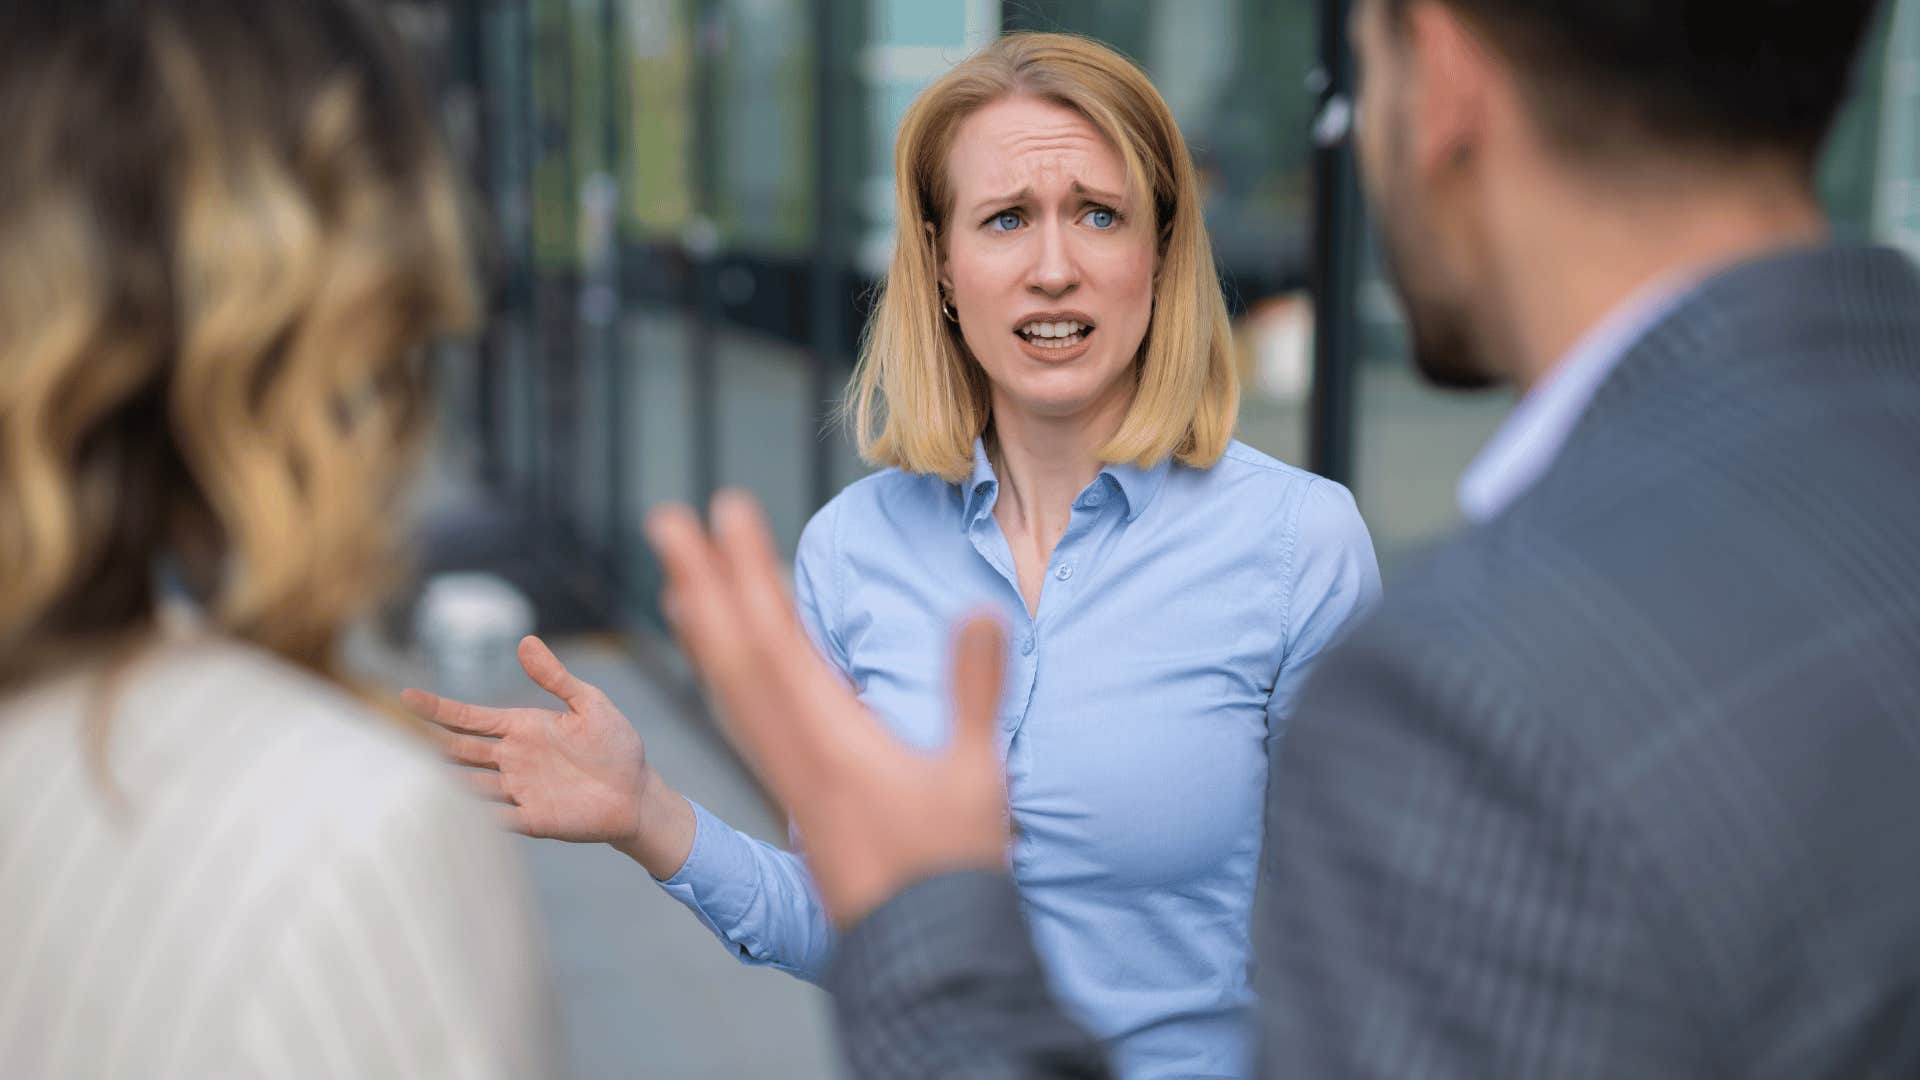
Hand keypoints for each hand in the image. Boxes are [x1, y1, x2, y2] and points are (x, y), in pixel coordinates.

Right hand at [401, 637, 694, 876]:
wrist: (637, 794)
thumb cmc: (616, 746)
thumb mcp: (590, 704)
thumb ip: (556, 677)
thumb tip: (525, 641)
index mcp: (523, 728)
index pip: (471, 718)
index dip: (439, 708)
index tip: (405, 696)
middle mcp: (512, 759)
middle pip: (460, 750)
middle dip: (428, 743)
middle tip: (391, 736)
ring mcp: (518, 790)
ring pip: (468, 784)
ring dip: (443, 781)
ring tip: (408, 775)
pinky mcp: (531, 819)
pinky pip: (493, 818)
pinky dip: (472, 816)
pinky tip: (450, 813)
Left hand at [644, 491, 1010, 927]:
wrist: (920, 949)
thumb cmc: (951, 864)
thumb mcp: (975, 773)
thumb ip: (973, 690)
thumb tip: (980, 611)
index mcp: (829, 738)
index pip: (775, 636)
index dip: (747, 569)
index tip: (724, 508)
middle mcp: (791, 750)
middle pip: (732, 652)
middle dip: (701, 580)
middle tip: (665, 519)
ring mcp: (787, 772)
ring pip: (729, 686)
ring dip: (703, 623)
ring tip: (679, 574)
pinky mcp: (794, 790)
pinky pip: (743, 717)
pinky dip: (723, 673)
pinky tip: (719, 658)